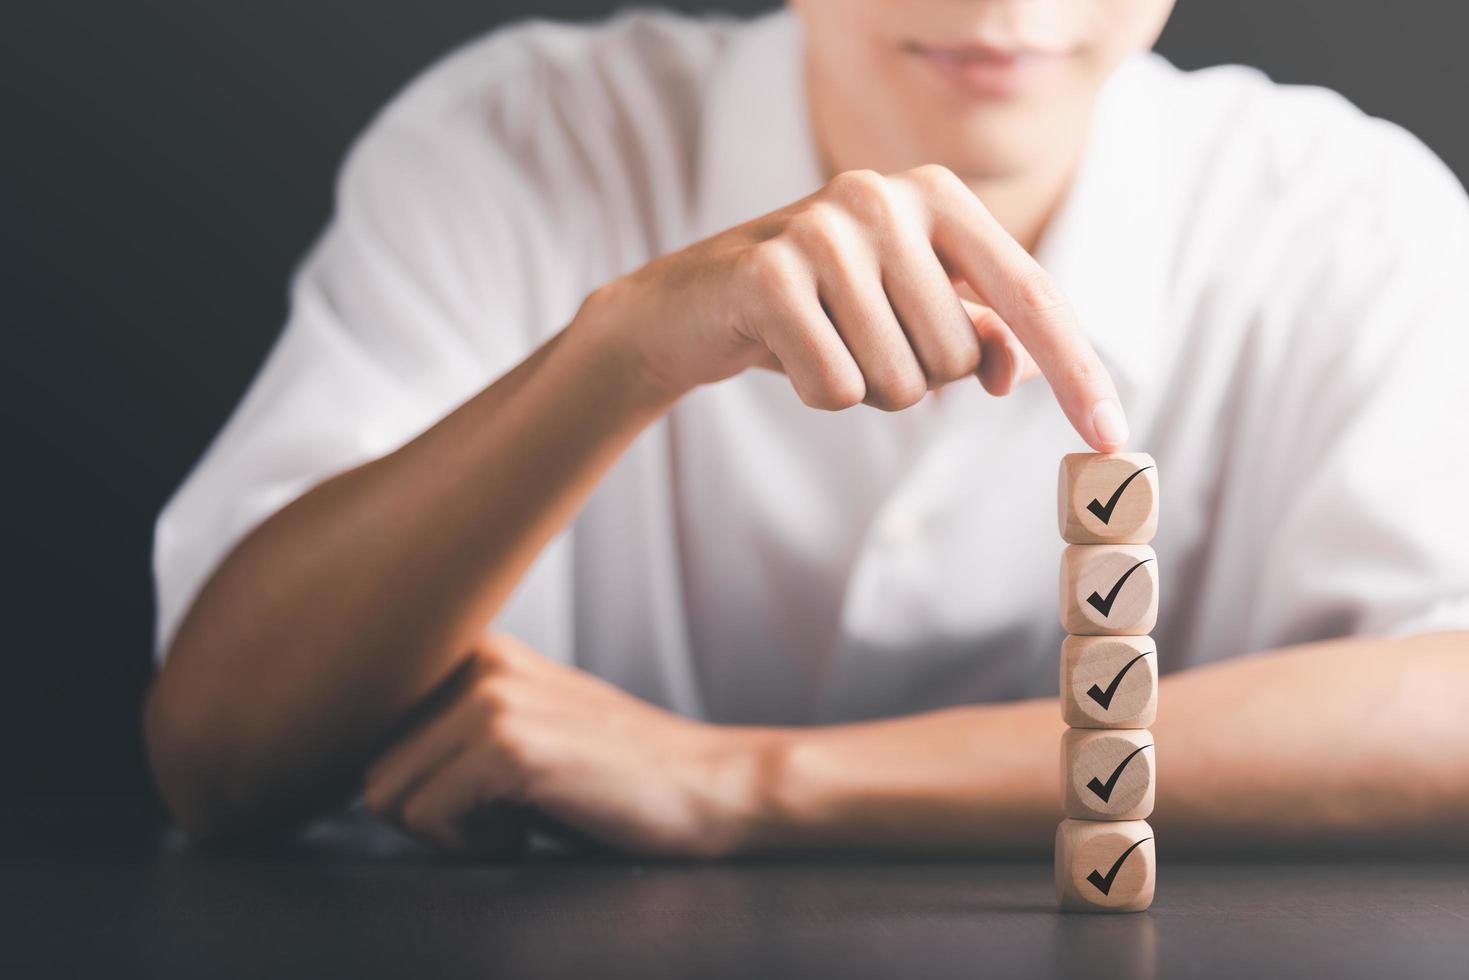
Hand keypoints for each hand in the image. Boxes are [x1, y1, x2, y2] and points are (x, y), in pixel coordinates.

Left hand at [363, 634, 775, 856]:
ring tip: (521, 816)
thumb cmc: (621, 777)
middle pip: (374, 770)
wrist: (711, 788)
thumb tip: (367, 777)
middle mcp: (480, 661)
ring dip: (448, 830)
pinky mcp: (508, 744)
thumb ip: (455, 732)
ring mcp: (492, 698)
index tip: (479, 799)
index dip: (421, 789)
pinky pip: (427, 819)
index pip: (379, 735)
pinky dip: (472, 844)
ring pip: (387, 795)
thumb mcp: (531, 728)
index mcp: (480, 651)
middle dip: (429, 814)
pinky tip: (533, 824)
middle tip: (507, 814)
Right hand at [586, 164, 1126, 449]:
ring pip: (902, 381)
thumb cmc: (820, 309)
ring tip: (822, 343)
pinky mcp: (770, 274)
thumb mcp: (908, 312)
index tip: (1115, 438)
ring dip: (865, 389)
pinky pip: (838, 389)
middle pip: (958, 357)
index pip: (1030, 296)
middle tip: (858, 341)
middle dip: (915, 379)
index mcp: (936, 195)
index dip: (1077, 371)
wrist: (691, 305)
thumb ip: (979, 332)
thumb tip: (1015, 369)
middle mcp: (886, 198)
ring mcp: (825, 230)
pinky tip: (785, 353)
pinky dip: (818, 392)